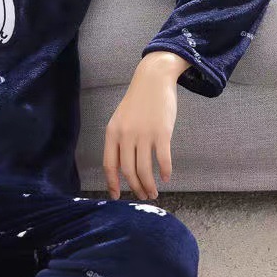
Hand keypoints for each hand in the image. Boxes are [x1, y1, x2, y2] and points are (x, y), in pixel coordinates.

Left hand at [102, 60, 177, 199]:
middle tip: (143, 196)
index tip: (116, 196)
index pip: (109, 164)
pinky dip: (165, 171)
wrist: (152, 80)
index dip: (112, 183)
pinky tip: (167, 178)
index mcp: (112, 132)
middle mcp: (126, 135)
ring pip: (144, 169)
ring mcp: (144, 134)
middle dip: (135, 188)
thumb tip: (122, 168)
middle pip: (128, 171)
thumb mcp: (120, 120)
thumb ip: (119, 141)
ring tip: (154, 193)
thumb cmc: (137, 102)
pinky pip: (163, 159)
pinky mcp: (162, 133)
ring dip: (149, 185)